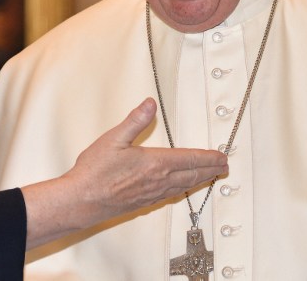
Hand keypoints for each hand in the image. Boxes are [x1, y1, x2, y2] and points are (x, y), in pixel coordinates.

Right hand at [21, 98, 227, 248]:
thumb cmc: (95, 172)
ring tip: (209, 176)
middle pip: (192, 175)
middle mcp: (158, 181)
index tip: (221, 156)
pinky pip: (171, 195)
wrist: (82, 201)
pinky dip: (183, 189)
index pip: (189, 159)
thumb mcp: (113, 139)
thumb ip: (135, 121)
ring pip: (184, 187)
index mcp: (154, 163)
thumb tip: (150, 104)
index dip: (208, 157)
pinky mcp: (144, 203)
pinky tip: (181, 189)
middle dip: (210, 170)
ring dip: (200, 180)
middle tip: (224, 167)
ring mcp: (152, 194)